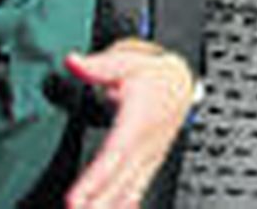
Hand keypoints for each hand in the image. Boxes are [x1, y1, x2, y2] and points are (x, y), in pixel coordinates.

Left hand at [63, 38, 194, 208]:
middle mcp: (144, 144)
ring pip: (129, 189)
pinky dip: (128, 204)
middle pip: (119, 180)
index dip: (94, 179)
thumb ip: (99, 66)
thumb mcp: (127, 62)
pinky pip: (138, 189)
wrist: (182, 83)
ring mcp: (149, 156)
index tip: (75, 198)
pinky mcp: (150, 162)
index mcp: (137, 121)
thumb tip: (74, 62)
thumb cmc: (155, 74)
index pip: (112, 155)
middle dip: (98, 203)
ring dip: (111, 208)